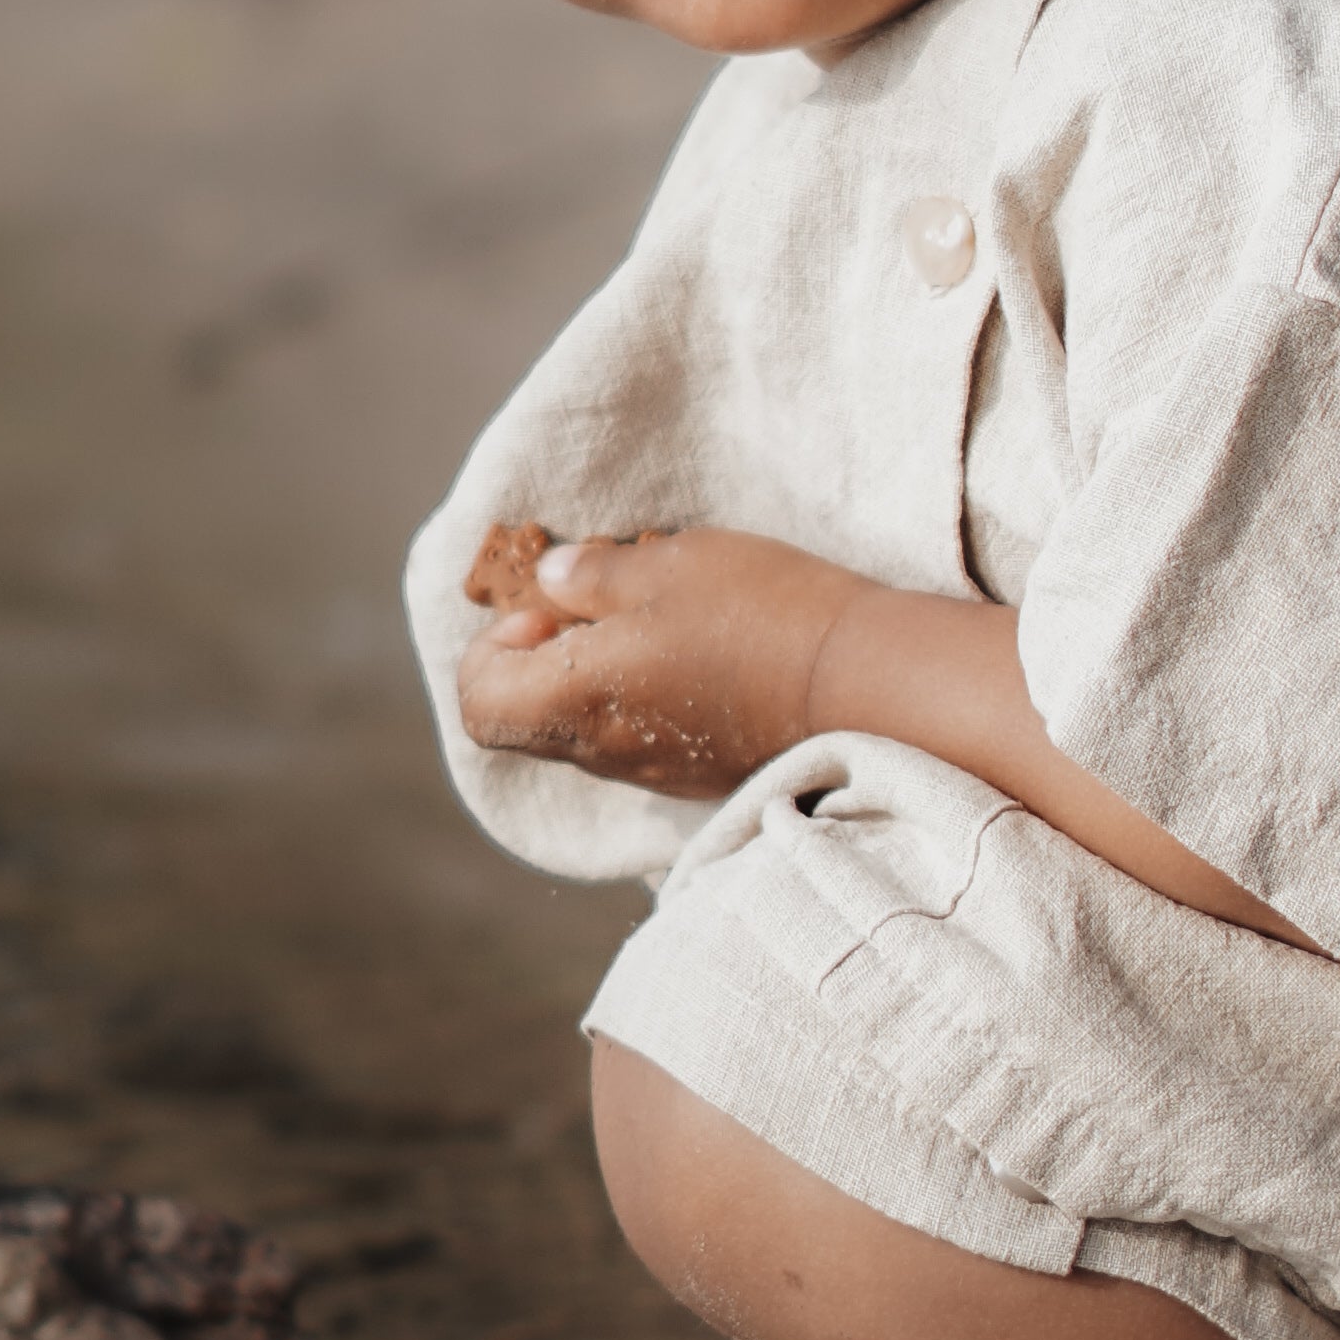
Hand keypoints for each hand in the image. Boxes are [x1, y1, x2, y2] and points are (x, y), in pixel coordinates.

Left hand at [458, 525, 860, 798]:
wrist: (859, 681)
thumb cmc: (754, 613)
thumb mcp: (663, 565)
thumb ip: (591, 576)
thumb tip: (551, 581)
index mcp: (576, 699)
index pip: (480, 706)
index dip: (491, 652)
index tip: (546, 610)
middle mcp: (605, 751)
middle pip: (530, 721)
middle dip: (544, 660)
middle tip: (596, 608)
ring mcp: (655, 772)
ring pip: (588, 731)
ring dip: (597, 678)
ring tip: (653, 624)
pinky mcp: (700, 774)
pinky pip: (641, 740)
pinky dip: (643, 699)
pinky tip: (695, 655)